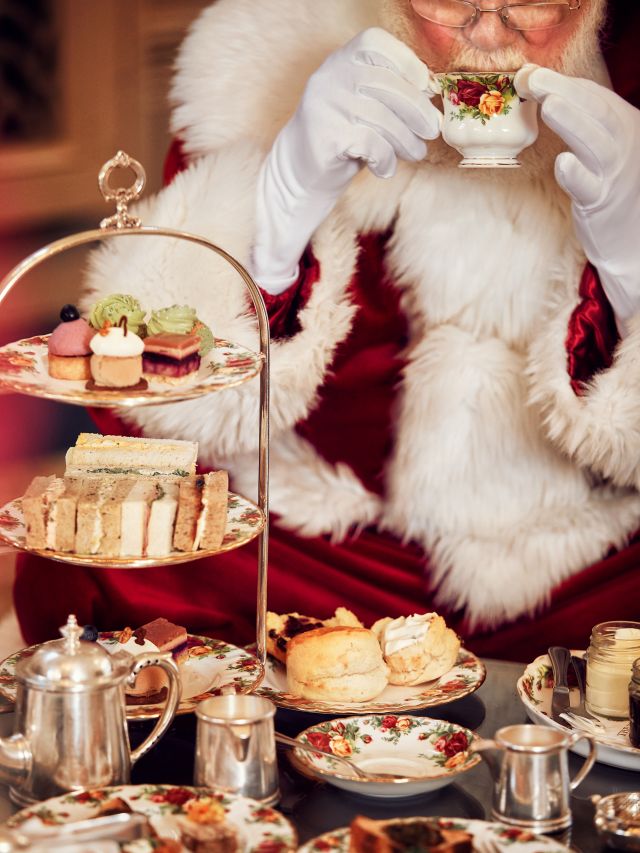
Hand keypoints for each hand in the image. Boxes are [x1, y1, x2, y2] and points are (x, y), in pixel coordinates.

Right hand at [251, 27, 441, 293]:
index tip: (425, 86)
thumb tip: (431, 96)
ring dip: (406, 140)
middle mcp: (329, 77)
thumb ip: (391, 93)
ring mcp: (325, 105)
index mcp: (340, 60)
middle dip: (416, 110)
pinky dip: (385, 159)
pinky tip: (385, 169)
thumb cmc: (343, 136)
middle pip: (386, 85)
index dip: (406, 60)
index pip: (375, 43)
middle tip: (432, 132)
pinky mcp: (326, 136)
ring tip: (415, 154)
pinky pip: (371, 144)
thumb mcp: (365, 106)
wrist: (301, 172)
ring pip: (382, 118)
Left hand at [515, 64, 639, 336]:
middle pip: (597, 112)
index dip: (563, 82)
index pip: (594, 97)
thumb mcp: (600, 144)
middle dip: (566, 91)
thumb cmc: (609, 184)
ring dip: (573, 122)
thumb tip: (534, 83)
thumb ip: (575, 118)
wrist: (631, 236)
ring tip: (550, 104)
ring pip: (596, 144)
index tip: (530, 73)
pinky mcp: (601, 203)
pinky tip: (562, 163)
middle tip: (533, 79)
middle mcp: (624, 144)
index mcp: (623, 125)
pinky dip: (576, 174)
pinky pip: (589, 187)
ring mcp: (614, 174)